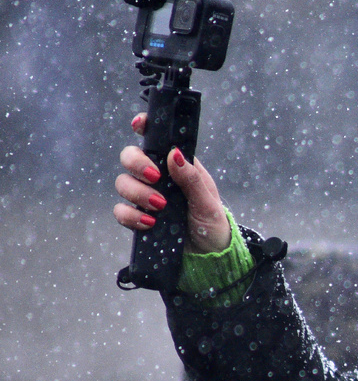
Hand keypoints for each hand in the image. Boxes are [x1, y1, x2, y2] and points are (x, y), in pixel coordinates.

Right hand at [113, 113, 230, 253]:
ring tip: (160, 206)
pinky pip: (121, 211)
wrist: (209, 256)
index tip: (138, 125)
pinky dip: (131, 216)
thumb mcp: (208, 202)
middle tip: (155, 177)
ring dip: (137, 193)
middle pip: (130, 157)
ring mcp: (145, 197)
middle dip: (136, 163)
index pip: (155, 141)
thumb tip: (173, 154)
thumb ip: (191, 179)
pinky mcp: (139, 218)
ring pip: (123, 183)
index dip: (143, 127)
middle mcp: (158, 178)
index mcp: (177, 167)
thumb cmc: (213, 224)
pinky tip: (149, 223)